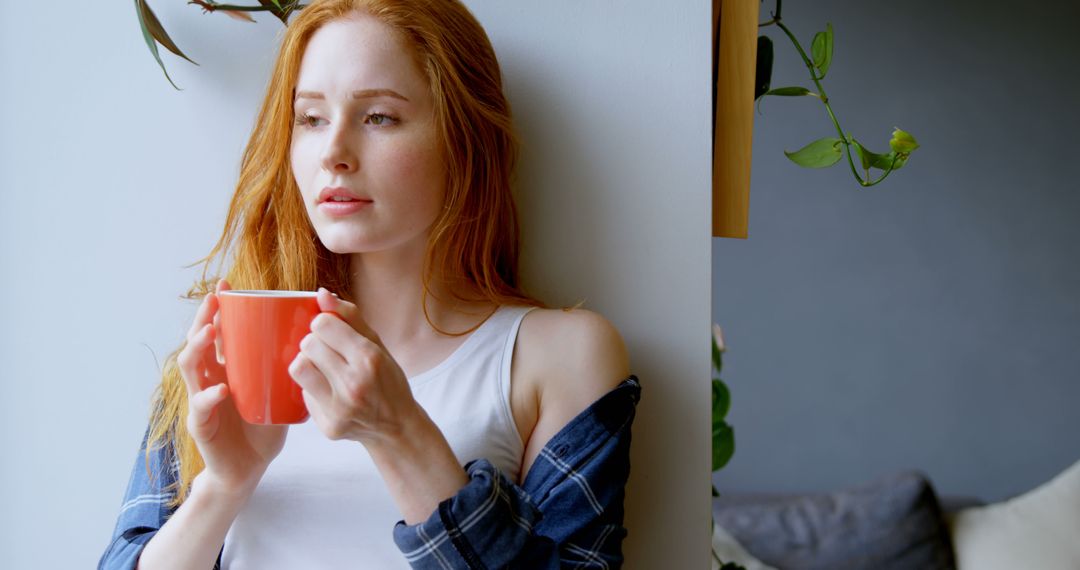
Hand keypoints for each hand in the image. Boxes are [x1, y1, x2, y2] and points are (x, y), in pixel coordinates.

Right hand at [177, 279, 286, 492]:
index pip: (217, 332)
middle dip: (203, 318)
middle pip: (197, 341)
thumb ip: (289, 365)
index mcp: (226, 367)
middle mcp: (209, 377)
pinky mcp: (201, 424)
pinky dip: (209, 396)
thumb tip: (318, 335)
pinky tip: (220, 389)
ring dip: (198, 347)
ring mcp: (201, 399)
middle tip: (214, 301)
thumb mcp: (279, 389)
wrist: (250, 466)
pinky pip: (200, 407)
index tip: (225, 286)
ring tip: (212, 332)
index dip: (217, 309)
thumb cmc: (264, 424)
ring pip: (190, 367)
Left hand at [288, 288, 422, 444]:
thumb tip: (322, 294)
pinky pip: (304, 395)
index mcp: (369, 358)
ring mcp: (340, 408)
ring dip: (306, 364)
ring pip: (298, 368)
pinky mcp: (328, 426)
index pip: (323, 325)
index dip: (323, 324)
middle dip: (315, 343)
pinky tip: (329, 392)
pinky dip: (313, 389)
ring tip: (320, 368)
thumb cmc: (388, 381)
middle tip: (327, 351)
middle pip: (308, 344)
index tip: (330, 331)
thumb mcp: (378, 345)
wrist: (398, 427)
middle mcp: (354, 384)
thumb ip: (350, 317)